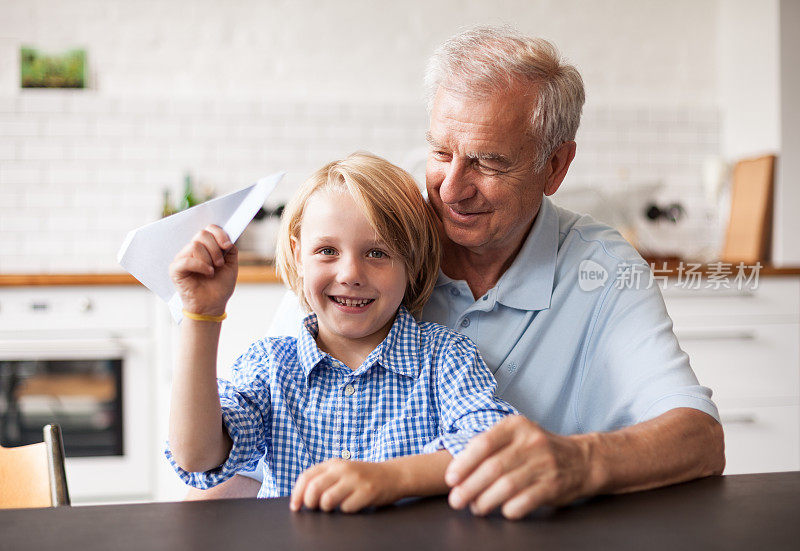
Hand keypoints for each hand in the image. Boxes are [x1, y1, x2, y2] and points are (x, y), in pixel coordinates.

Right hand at [169, 224, 237, 315]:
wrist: (213, 305)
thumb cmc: (220, 285)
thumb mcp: (231, 264)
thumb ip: (230, 249)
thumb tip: (227, 237)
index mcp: (205, 246)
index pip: (209, 228)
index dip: (219, 233)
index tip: (227, 246)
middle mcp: (192, 249)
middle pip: (201, 234)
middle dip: (215, 249)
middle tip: (220, 264)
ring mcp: (183, 258)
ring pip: (195, 246)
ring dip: (209, 259)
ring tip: (212, 271)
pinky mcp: (175, 269)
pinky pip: (187, 260)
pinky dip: (201, 266)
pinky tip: (208, 274)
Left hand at [290, 459, 397, 512]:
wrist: (393, 475)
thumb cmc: (362, 477)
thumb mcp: (342, 471)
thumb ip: (324, 478)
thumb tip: (301, 497)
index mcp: (334, 463)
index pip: (307, 476)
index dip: (297, 493)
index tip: (295, 507)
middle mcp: (343, 469)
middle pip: (314, 488)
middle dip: (310, 503)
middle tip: (315, 508)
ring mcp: (356, 479)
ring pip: (327, 500)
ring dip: (327, 508)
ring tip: (334, 507)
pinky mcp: (367, 491)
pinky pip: (347, 508)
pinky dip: (347, 510)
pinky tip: (353, 505)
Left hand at [445, 415, 595, 519]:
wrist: (581, 459)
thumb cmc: (537, 450)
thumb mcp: (515, 436)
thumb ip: (489, 446)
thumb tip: (458, 470)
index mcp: (516, 426)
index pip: (483, 443)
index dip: (463, 463)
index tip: (451, 479)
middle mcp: (530, 442)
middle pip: (492, 468)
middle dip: (469, 487)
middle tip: (456, 500)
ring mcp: (545, 463)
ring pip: (507, 486)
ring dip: (486, 501)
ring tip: (476, 508)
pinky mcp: (554, 485)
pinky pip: (526, 500)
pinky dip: (510, 509)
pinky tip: (503, 511)